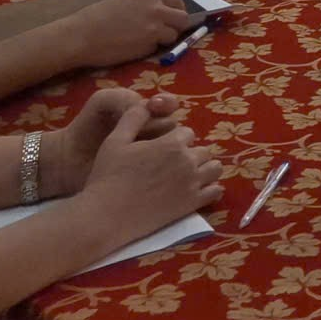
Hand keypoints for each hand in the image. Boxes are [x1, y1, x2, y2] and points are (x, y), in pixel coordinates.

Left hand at [44, 88, 181, 197]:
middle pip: (173, 126)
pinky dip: (157, 166)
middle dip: (159, 125)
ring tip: (136, 151)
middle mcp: (153, 134)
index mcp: (146, 114)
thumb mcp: (101, 103)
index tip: (153, 106)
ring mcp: (149, 157)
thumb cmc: (86, 128)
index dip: (166, 104)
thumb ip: (123, 97)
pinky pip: (161, 169)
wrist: (66, 159)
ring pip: (170, 147)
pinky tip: (139, 164)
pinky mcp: (143, 177)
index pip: (170, 106)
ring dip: (158, 146)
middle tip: (140, 132)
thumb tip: (146, 106)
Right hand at [56, 0, 196, 69]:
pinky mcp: (149, 43)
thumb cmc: (95, 18)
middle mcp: (157, 7)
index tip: (171, 18)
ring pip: (173, 35)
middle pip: (183, 18)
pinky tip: (134, 48)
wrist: (80, 35)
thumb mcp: (124, 1)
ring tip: (145, 42)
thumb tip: (159, 12)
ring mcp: (155, 26)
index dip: (176, 10)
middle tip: (165, 33)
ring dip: (164, 40)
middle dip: (177, 27)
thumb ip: (144, 5)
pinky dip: (151, 49)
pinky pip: (158, 47)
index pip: (176, 0)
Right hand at [75, 97, 222, 241]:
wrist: (105, 216)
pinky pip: (215, 191)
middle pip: (203, 150)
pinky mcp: (192, 204)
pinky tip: (196, 190)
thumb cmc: (107, 177)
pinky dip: (210, 188)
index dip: (175, 140)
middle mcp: (187, 161)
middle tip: (172, 166)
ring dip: (204, 169)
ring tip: (187, 176)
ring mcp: (192, 184)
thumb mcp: (115, 140)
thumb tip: (147, 103)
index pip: (187, 133)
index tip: (162, 150)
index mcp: (171, 143)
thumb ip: (133, 117)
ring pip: (214, 168)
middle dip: (190, 154)